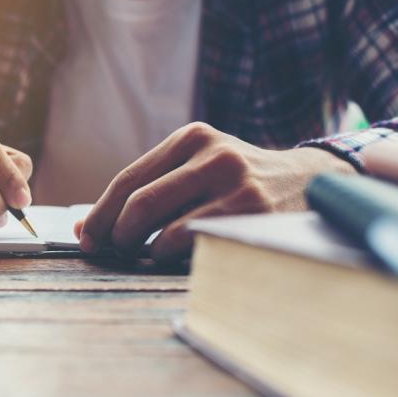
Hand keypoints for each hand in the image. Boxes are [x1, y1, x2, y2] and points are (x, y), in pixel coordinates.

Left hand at [76, 122, 356, 260]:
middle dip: (115, 235)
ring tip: (144, 255)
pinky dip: (171, 257)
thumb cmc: (239, 182)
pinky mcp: (250, 214)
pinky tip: (174, 258)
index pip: (128, 179)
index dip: (100, 213)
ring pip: (161, 228)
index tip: (86, 239)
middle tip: (112, 252)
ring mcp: (234, 184)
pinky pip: (191, 244)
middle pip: (138, 203)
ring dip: (143, 250)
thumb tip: (84, 229)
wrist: (313, 184)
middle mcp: (212, 154)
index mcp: (192, 138)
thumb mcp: (199, 168)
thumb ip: (149, 190)